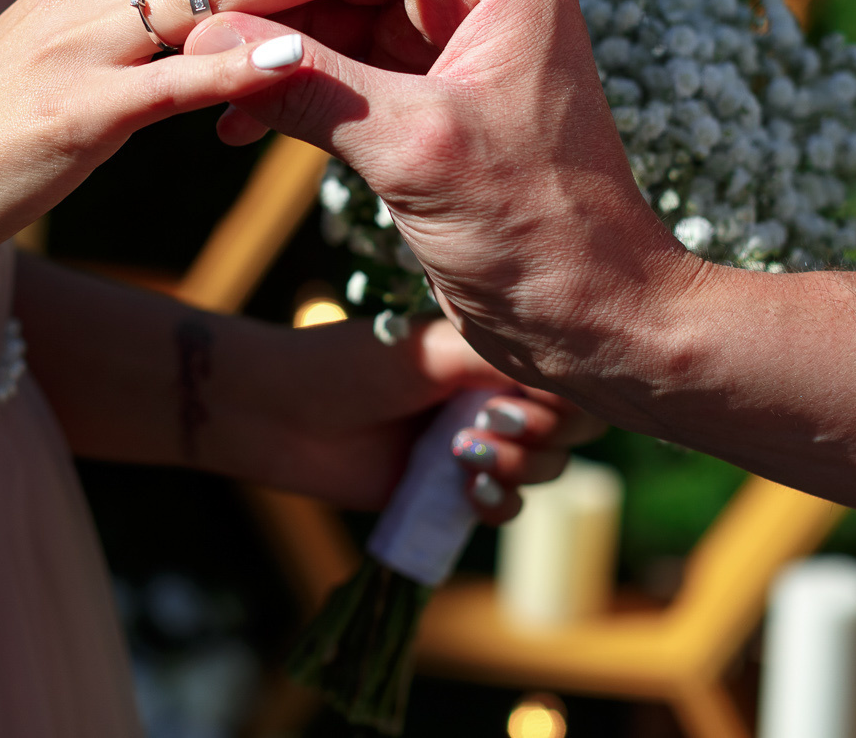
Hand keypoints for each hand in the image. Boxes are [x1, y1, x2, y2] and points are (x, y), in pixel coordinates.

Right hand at [177, 0, 698, 395]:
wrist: (593, 321)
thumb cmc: (536, 232)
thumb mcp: (414, 149)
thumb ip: (311, 85)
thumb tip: (207, 36)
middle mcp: (483, 1)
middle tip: (181, 4)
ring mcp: (458, 53)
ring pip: (342, 17)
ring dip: (273, 42)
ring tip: (195, 67)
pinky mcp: (434, 105)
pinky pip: (348, 70)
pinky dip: (295, 88)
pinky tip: (236, 120)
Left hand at [228, 315, 603, 522]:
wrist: (283, 415)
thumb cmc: (348, 366)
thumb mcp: (428, 349)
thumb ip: (496, 357)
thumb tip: (564, 366)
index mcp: (492, 350)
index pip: (569, 374)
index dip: (561, 396)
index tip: (511, 398)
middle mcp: (495, 394)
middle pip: (573, 427)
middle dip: (544, 433)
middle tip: (486, 425)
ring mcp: (479, 444)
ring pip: (546, 468)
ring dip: (520, 468)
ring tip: (463, 456)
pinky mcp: (454, 492)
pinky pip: (507, 506)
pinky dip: (500, 503)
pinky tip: (467, 493)